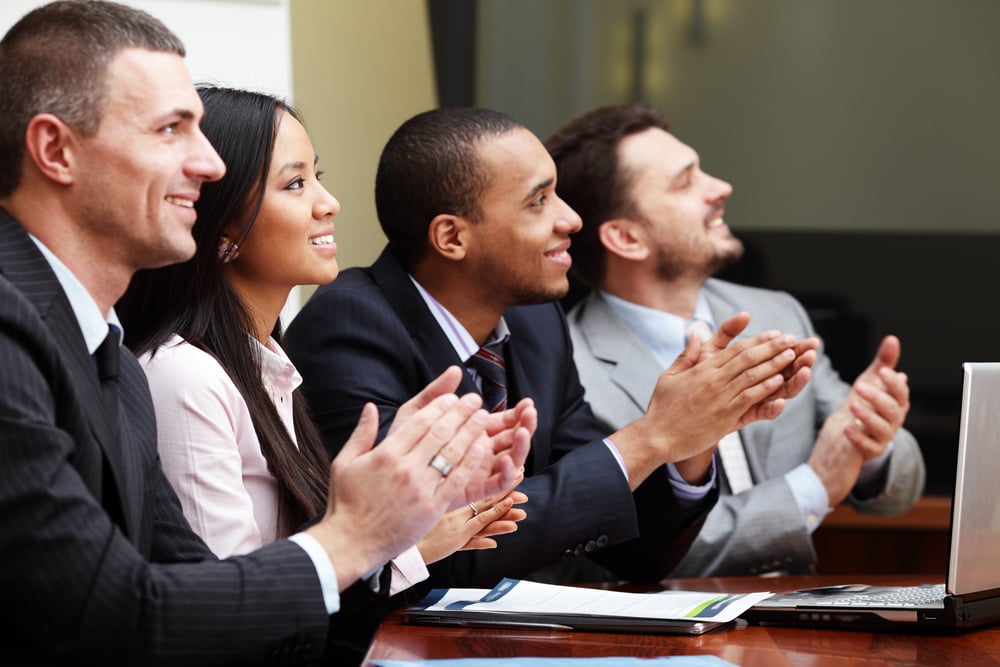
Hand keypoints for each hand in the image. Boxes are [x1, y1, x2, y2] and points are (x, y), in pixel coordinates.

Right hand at [307, 375, 492, 590]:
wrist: (351, 543)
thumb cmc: (346, 503)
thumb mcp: (344, 463)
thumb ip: (361, 433)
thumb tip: (370, 407)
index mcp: (385, 454)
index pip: (420, 421)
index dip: (440, 406)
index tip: (453, 397)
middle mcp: (405, 468)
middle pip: (440, 432)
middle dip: (461, 412)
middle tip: (475, 400)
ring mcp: (421, 488)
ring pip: (452, 453)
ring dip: (470, 432)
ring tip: (482, 418)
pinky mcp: (433, 508)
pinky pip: (457, 480)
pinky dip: (470, 462)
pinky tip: (481, 449)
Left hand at [388, 366, 529, 504]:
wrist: (390, 481)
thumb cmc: (403, 445)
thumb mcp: (418, 415)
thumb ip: (437, 393)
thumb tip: (455, 370)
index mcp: (474, 433)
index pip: (503, 422)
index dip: (517, 413)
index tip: (527, 403)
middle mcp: (481, 452)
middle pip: (512, 439)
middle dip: (525, 425)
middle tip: (530, 413)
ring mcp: (481, 472)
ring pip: (511, 460)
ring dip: (521, 446)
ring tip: (522, 432)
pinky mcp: (476, 490)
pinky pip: (497, 484)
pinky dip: (506, 473)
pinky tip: (507, 460)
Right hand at [417, 473, 528, 563]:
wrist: (395, 533)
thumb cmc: (411, 515)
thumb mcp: (431, 498)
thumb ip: (443, 485)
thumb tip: (451, 465)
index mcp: (456, 501)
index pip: (483, 489)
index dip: (501, 482)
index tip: (518, 473)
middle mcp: (459, 513)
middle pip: (486, 503)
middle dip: (507, 499)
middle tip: (524, 495)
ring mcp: (457, 528)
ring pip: (482, 522)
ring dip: (501, 521)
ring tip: (518, 518)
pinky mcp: (452, 543)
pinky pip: (468, 543)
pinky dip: (480, 543)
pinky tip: (493, 544)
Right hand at [614, 313, 808, 486]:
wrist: (657, 436)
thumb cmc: (662, 408)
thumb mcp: (669, 376)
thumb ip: (686, 355)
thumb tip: (694, 334)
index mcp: (701, 369)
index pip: (735, 350)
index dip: (757, 340)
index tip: (773, 334)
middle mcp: (712, 380)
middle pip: (748, 359)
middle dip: (772, 347)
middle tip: (791, 339)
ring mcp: (719, 397)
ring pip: (752, 376)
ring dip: (774, 364)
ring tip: (792, 355)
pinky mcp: (724, 415)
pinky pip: (749, 397)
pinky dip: (765, 387)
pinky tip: (780, 380)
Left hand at [844, 335, 909, 458]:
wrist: (844, 437)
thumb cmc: (861, 406)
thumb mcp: (869, 383)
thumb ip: (882, 363)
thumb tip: (892, 339)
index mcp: (895, 403)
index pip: (900, 393)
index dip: (893, 383)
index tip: (882, 371)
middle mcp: (892, 421)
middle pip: (892, 410)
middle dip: (877, 397)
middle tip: (860, 386)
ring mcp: (883, 437)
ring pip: (882, 428)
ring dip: (868, 416)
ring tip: (853, 404)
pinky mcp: (870, 451)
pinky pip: (868, 446)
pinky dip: (859, 438)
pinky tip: (847, 428)